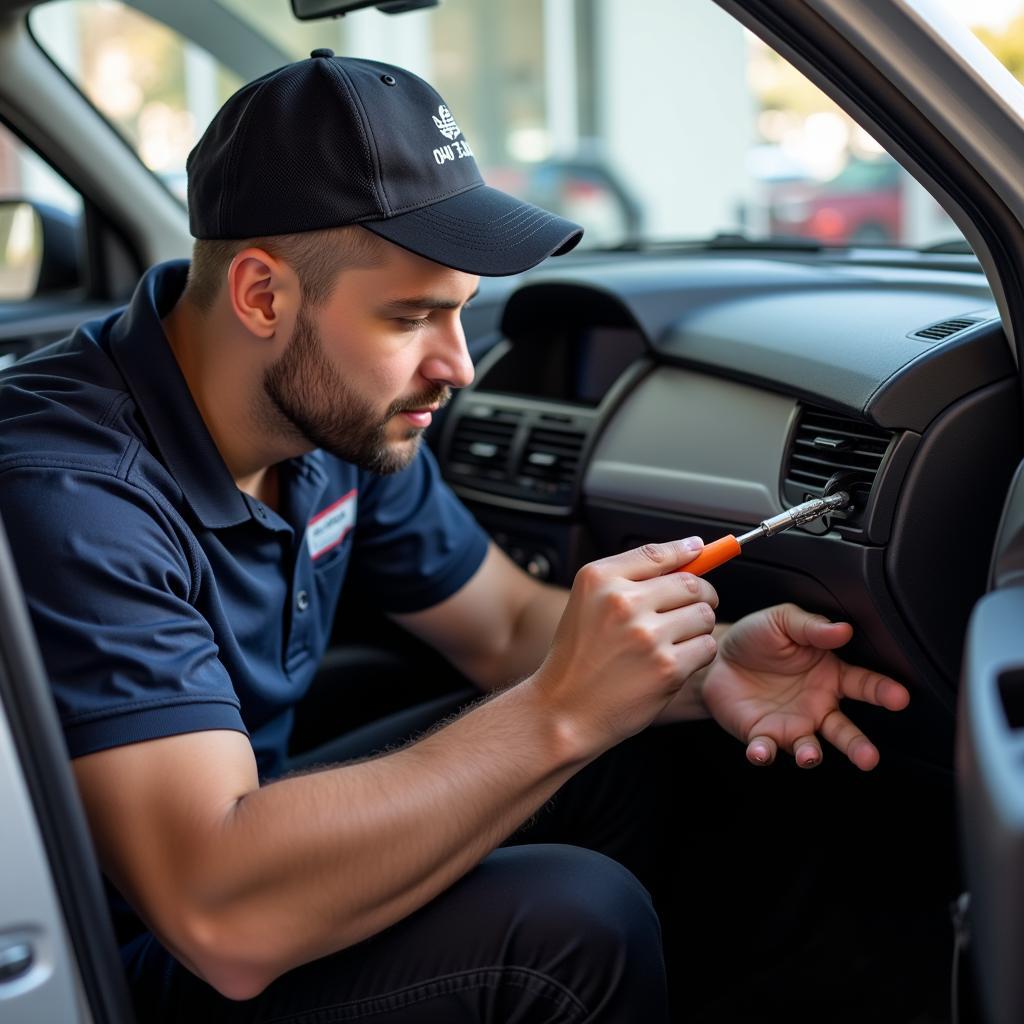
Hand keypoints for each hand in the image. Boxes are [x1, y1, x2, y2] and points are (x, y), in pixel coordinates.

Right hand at [533, 538, 718, 755]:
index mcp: (599, 579)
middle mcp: (622, 602)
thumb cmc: (578, 657)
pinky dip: (697, 653)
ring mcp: (646, 635)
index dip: (686, 550)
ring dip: (697, 627)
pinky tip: (673, 661)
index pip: (658, 553)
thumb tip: (690, 550)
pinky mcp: (666, 667)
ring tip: (673, 640)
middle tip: (693, 607)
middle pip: (691, 583)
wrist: (564, 710)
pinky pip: (706, 647)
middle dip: (701, 595)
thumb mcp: (587, 602)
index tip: (700, 549)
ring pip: (703, 615)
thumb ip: (631, 575)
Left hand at [700, 603, 909, 770]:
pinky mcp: (763, 736)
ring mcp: (792, 724)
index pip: (864, 685)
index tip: (899, 697)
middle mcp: (817, 706)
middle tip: (868, 757)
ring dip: (811, 755)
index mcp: (829, 675)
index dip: (883, 691)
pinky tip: (761, 750)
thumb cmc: (755, 638)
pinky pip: (768, 749)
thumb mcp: (782, 620)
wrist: (716, 656)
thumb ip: (811, 627)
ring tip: (809, 755)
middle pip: (844, 731)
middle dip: (858, 746)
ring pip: (810, 748)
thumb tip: (843, 629)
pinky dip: (765, 753)